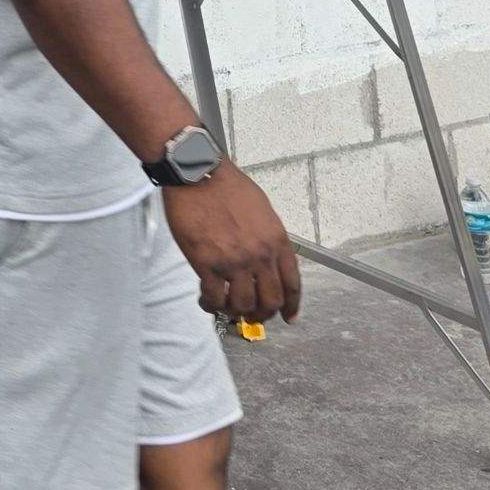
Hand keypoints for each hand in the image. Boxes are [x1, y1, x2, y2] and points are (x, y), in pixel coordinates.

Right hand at [164, 164, 301, 325]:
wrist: (196, 173)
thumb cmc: (226, 185)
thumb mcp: (262, 209)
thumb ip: (268, 237)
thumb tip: (267, 257)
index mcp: (276, 241)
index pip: (292, 284)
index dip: (291, 306)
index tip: (288, 316)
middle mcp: (259, 256)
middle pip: (270, 302)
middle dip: (263, 314)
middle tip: (252, 316)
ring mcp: (233, 262)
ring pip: (243, 305)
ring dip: (236, 311)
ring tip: (226, 306)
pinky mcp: (207, 264)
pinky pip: (214, 298)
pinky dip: (211, 305)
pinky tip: (206, 299)